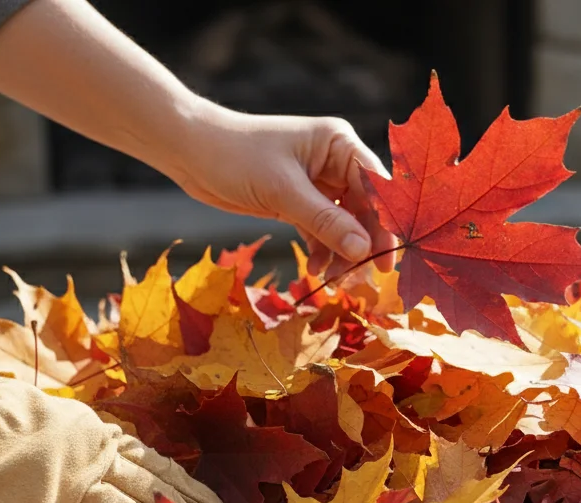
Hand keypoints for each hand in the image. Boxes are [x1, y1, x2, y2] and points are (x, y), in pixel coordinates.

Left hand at [166, 109, 399, 272]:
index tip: (390, 258)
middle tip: (362, 279)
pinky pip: (321, 230)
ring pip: (343, 224)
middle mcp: (334, 161)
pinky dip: (323, 250)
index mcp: (339, 143)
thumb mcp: (284, 191)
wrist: (189, 151)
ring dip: (343, 252)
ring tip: (337, 280)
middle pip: (364, 209)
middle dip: (363, 244)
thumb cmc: (236, 156)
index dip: (386, 223)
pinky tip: (320, 270)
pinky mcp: (298, 200)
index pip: (376, 186)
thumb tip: (362, 251)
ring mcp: (318, 182)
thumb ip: (325, 221)